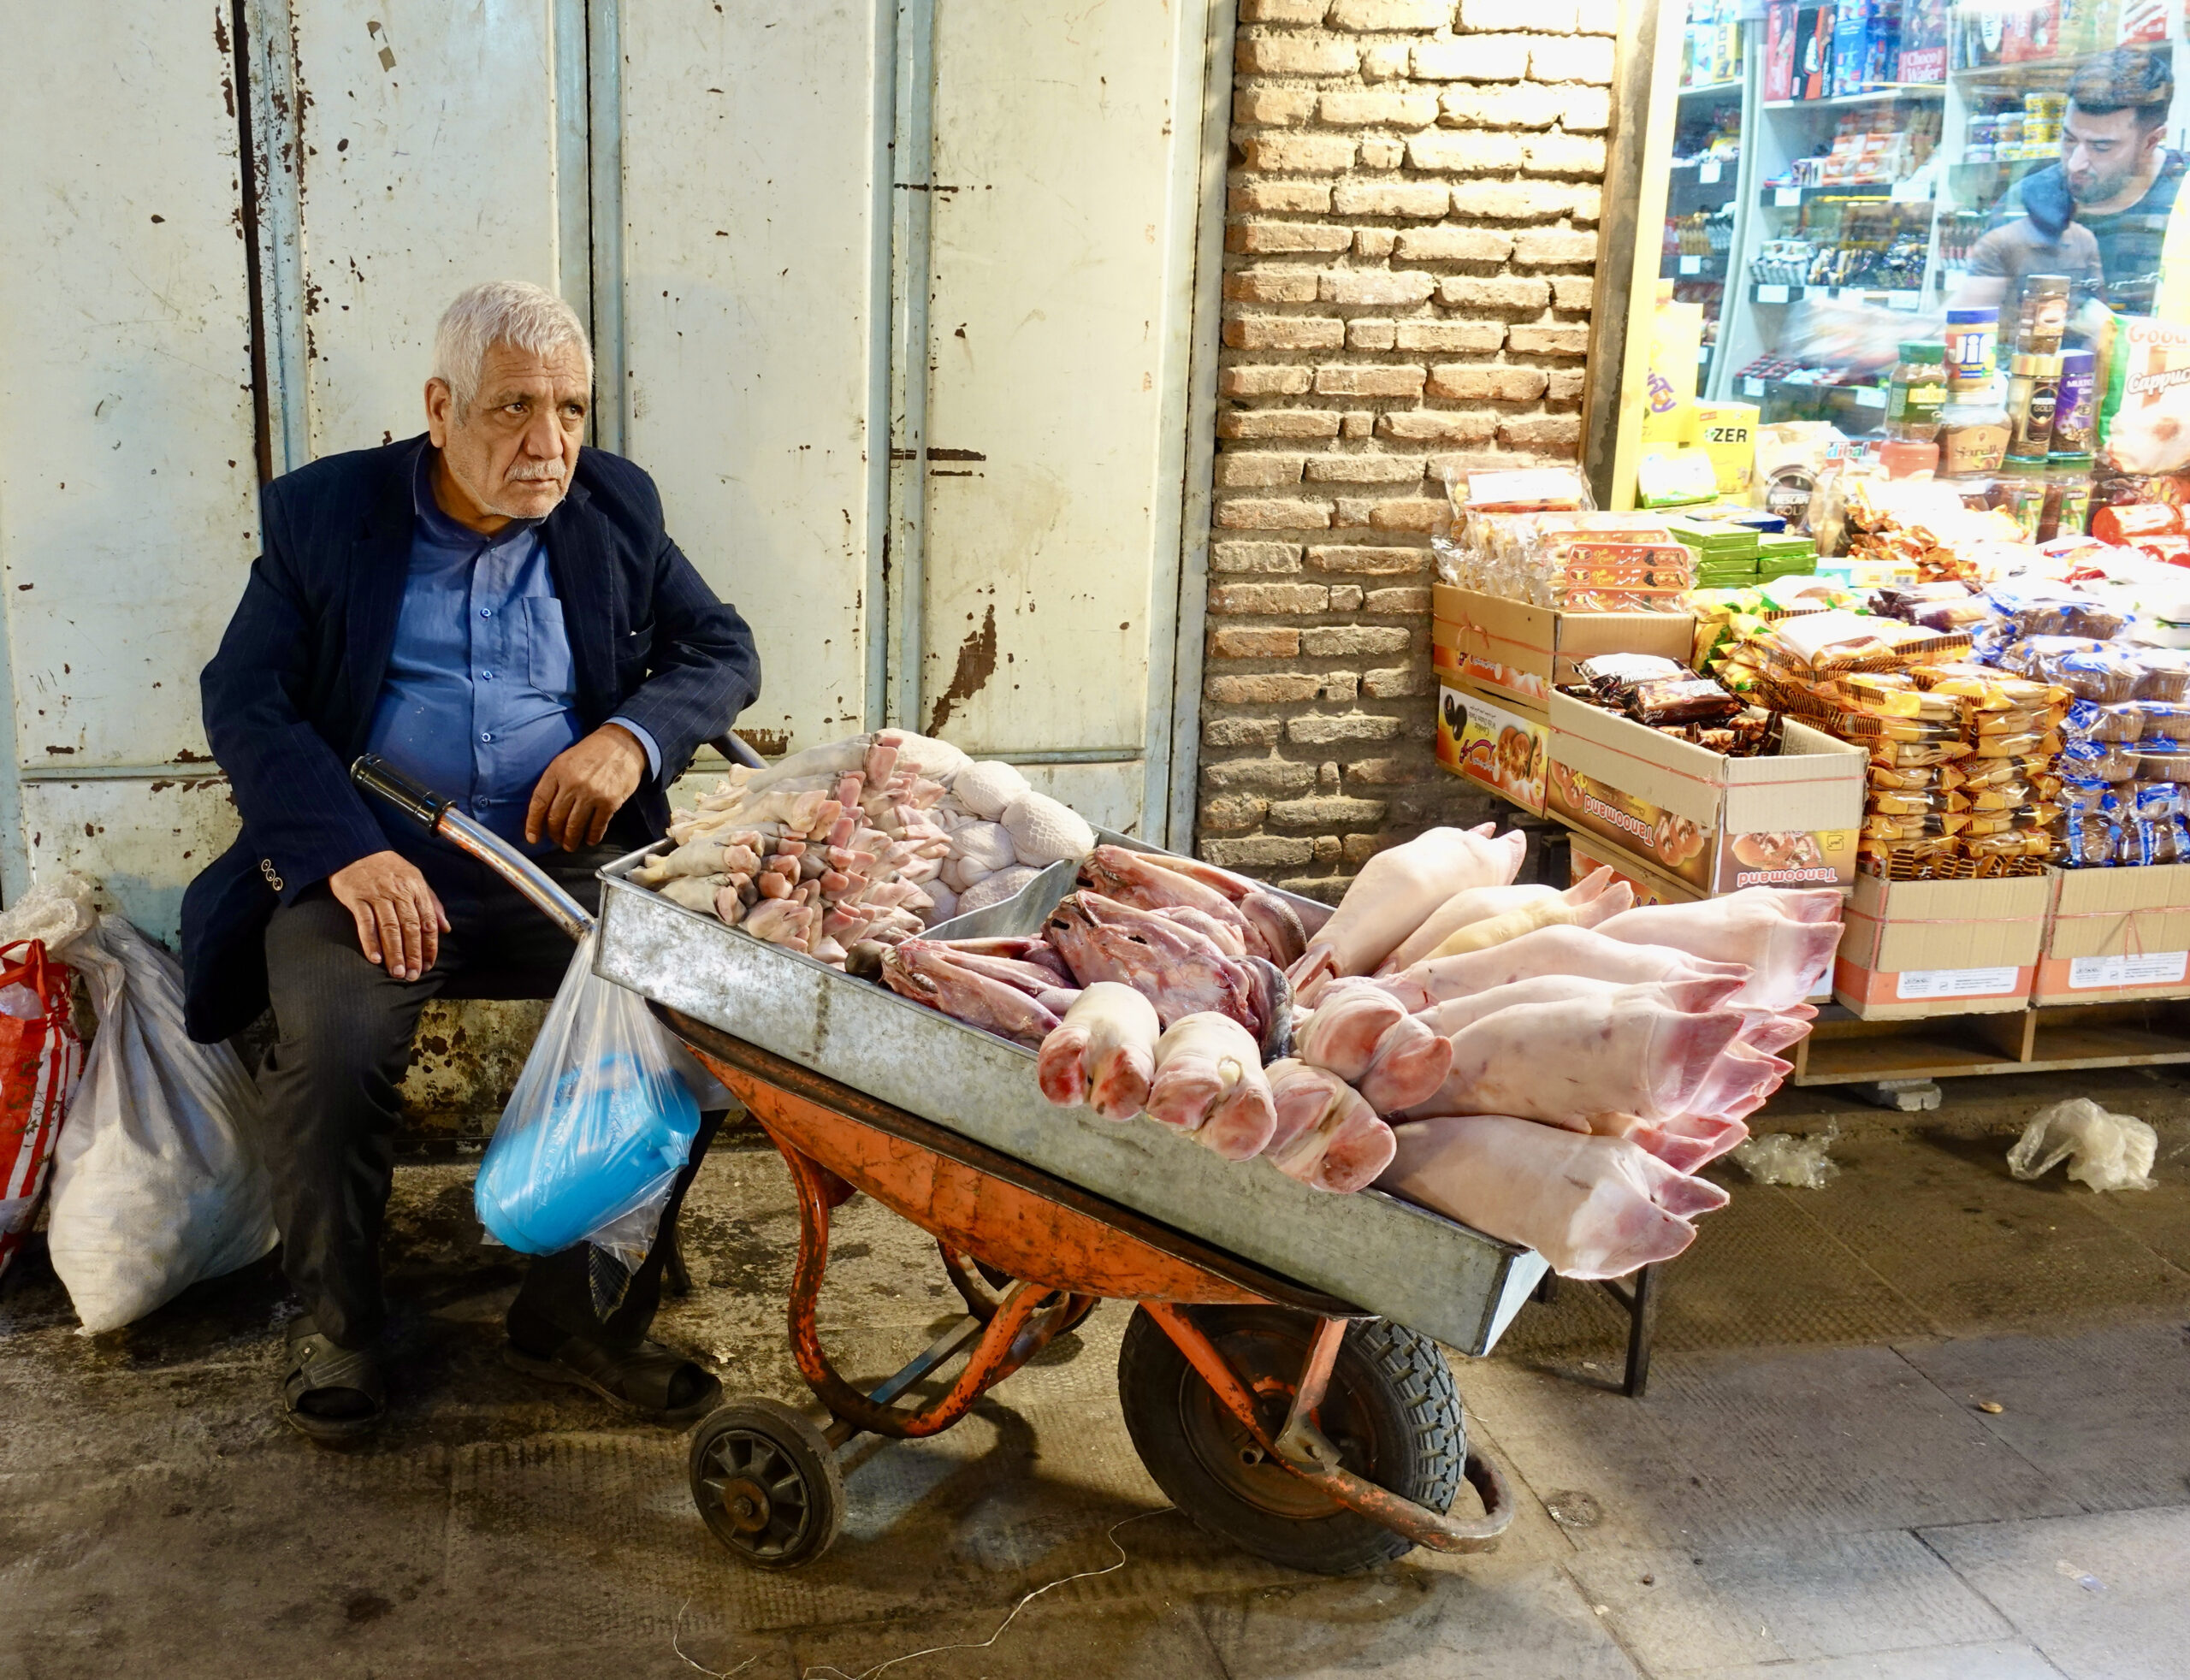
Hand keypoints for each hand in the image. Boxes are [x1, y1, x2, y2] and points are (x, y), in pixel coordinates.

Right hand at [328, 851, 449, 980]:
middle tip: (414, 975)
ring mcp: (377, 895)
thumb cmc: (388, 867)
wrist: (356, 848)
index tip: (429, 964)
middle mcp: (398, 892)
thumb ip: (431, 903)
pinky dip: (370, 942)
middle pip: (410, 928)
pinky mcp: (357, 898)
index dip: (430, 946)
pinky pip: (365, 923)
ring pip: (389, 928)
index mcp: (416, 888)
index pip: (427, 922)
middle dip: (413, 954)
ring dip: (395, 953)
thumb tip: (445, 928)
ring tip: (397, 972)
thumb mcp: (415, 878)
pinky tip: (376, 959)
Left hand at [526, 723, 647, 850]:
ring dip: (570, 840)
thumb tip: (544, 810)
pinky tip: (590, 839)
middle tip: (555, 839)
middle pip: (556, 817)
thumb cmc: (592, 753)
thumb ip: (554, 782)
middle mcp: (572, 783)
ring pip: (574, 826)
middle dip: (554, 833)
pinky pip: (597, 826)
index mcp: (557, 771)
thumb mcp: (565, 759)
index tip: (532, 838)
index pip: (539, 802)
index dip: (533, 823)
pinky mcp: (610, 801)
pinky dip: (592, 836)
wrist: (623, 744)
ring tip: (570, 845)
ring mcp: (592, 793)